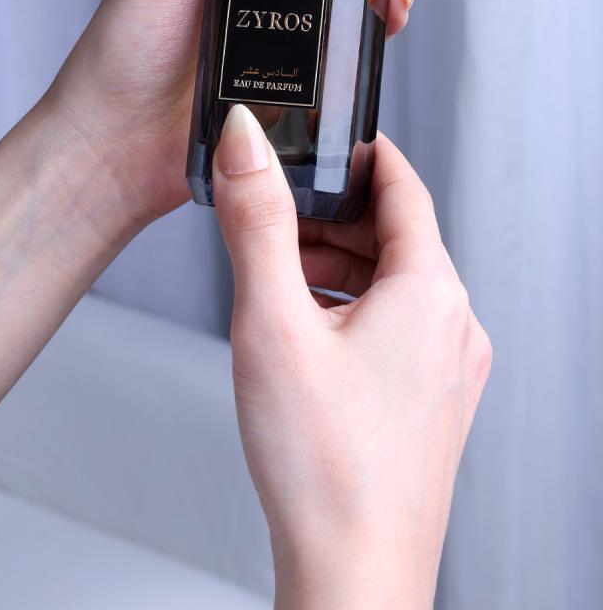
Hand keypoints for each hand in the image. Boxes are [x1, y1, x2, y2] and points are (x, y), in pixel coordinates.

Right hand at [212, 104, 491, 609]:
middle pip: (397, 238)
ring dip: (339, 266)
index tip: (331, 137)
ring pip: (395, 285)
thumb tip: (248, 143)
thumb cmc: (322, 463)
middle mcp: (454, 326)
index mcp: (431, 292)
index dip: (364, 154)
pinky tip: (307, 333)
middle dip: (335, 218)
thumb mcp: (272, 319)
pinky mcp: (434, 402)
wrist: (353, 574)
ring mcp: (450, 369)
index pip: (405, 186)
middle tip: (279, 217)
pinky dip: (353, 310)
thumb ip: (259, 221)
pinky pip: (398, 328)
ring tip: (281, 278)